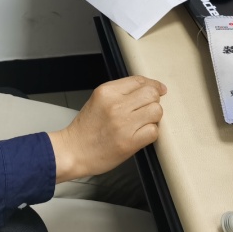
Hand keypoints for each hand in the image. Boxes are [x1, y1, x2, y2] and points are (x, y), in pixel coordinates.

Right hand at [47, 76, 166, 182]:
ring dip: (153, 117)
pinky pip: (153, 131)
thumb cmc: (86, 128)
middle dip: (154, 100)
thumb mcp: (99, 99)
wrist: (74, 150)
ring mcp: (123, 124)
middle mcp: (115, 105)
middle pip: (151, 94)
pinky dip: (150, 133)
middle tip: (148, 107)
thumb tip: (147, 88)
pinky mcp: (129, 142)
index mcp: (107, 91)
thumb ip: (120, 92)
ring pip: (156, 111)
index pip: (139, 80)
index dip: (153, 85)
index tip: (158, 89)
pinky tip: (141, 134)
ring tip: (144, 122)